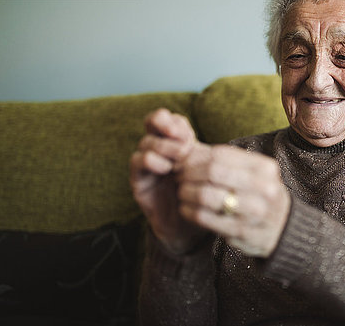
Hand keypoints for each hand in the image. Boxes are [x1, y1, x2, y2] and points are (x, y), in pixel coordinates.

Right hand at [130, 108, 207, 254]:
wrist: (188, 226)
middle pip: (152, 122)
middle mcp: (158, 150)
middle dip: (167, 126)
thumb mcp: (206, 171)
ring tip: (180, 157)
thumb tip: (203, 139)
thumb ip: (204, 153)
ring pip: (146, 142)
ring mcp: (146, 164)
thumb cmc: (200, 195)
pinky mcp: (138, 180)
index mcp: (175, 143)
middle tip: (185, 141)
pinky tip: (166, 169)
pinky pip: (137, 162)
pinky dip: (151, 160)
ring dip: (164, 146)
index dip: (174, 121)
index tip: (188, 134)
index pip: (168, 118)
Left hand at [177, 144, 290, 257]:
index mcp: (265, 168)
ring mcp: (255, 212)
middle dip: (190, 173)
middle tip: (179, 177)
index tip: (183, 162)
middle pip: (214, 172)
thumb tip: (187, 151)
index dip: (196, 157)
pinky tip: (186, 209)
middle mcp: (264, 187)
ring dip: (187, 192)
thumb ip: (224, 162)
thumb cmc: (259, 195)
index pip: (221, 154)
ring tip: (181, 192)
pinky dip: (190, 211)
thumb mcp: (252, 174)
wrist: (283, 229)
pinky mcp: (243, 232)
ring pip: (208, 196)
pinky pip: (207, 218)